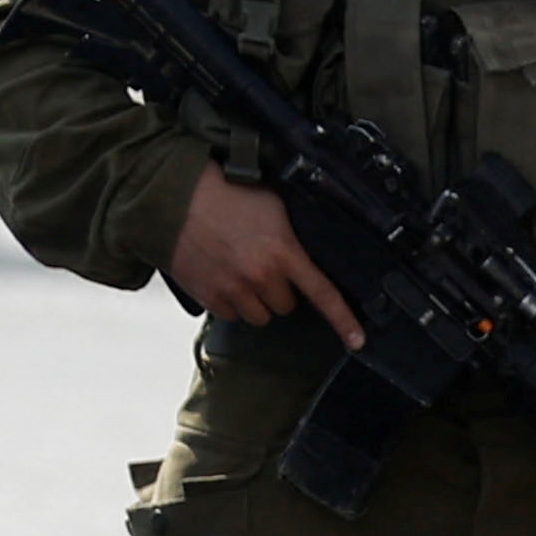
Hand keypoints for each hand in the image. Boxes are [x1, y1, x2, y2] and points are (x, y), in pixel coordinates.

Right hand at [164, 168, 364, 345]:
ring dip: (256, 300)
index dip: (344, 321)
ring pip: (259, 315)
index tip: (357, 340)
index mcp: (283, 253)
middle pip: (286, 306)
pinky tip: (224, 277)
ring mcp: (232, 289)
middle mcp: (259, 276)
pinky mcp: (208, 295)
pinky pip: (231, 315)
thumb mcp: (275, 207)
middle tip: (264, 266)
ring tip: (243, 271)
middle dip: (279, 291)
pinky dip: (230, 303)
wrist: (177, 195)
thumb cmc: (226, 195)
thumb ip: (294, 237)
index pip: (323, 294)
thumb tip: (312, 253)